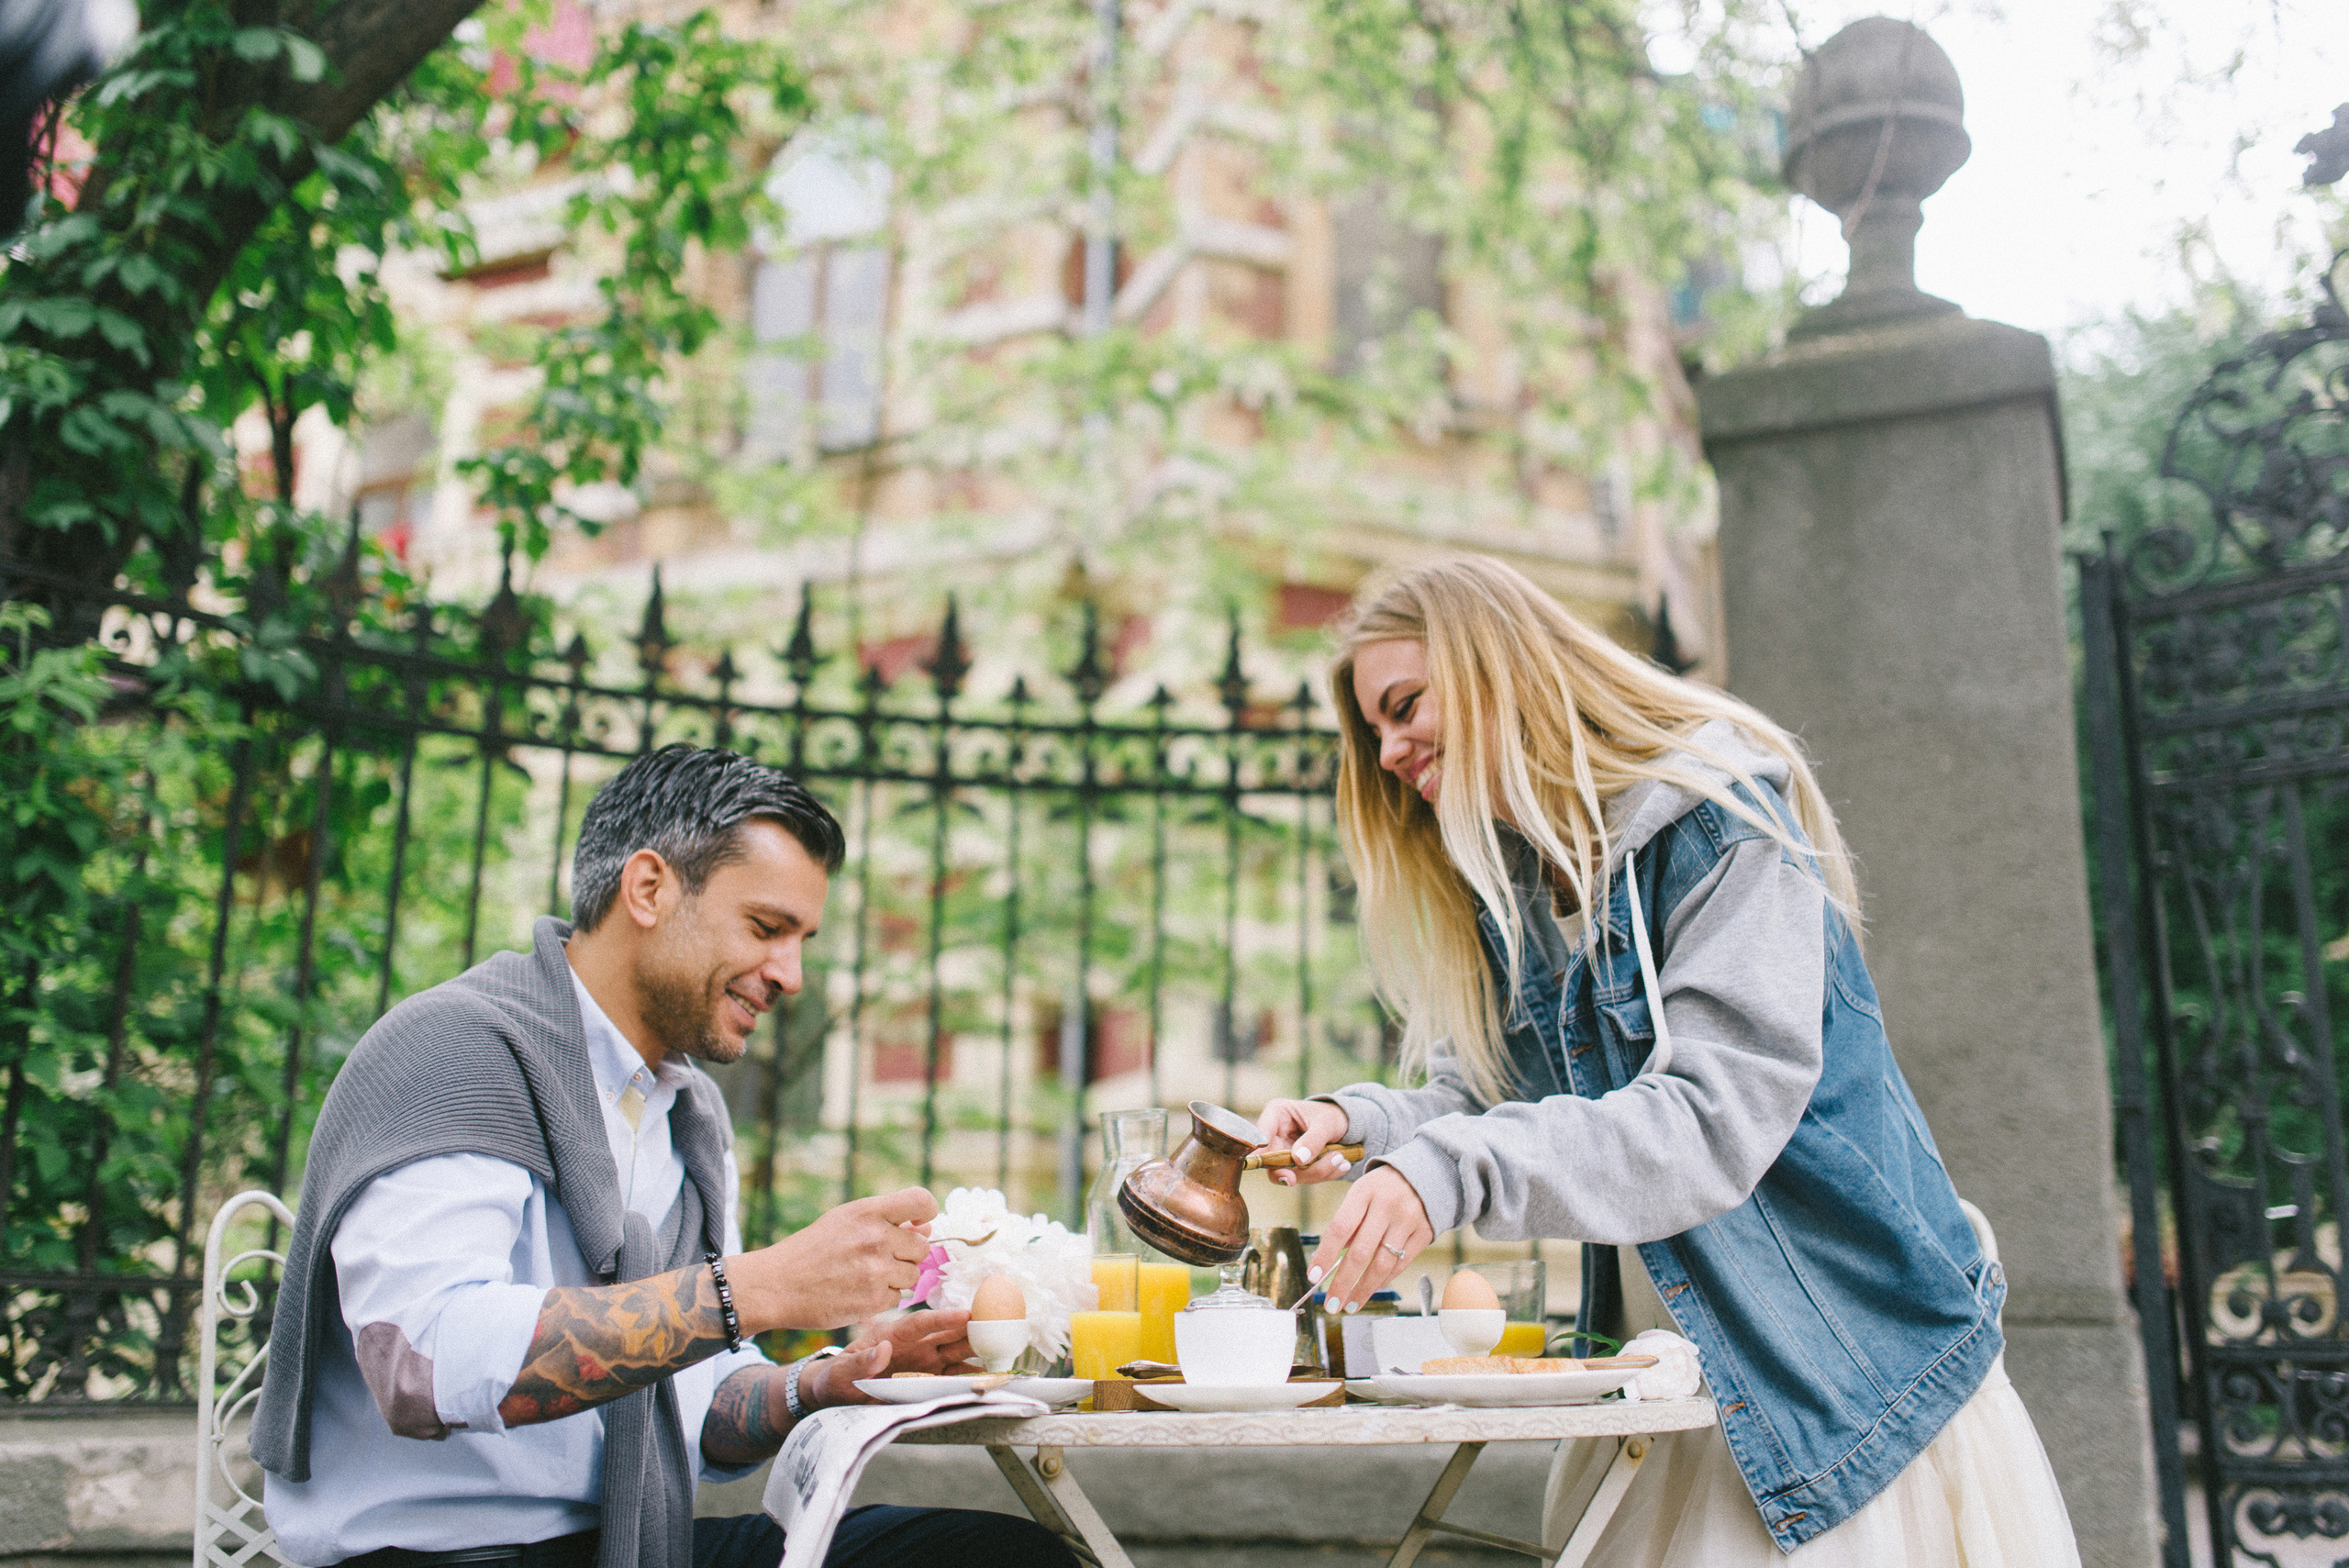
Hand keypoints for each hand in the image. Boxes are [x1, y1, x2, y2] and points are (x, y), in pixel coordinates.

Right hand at [727, 1186, 937, 1333]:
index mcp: (868, 1212)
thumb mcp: (845, 1221)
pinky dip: (882, 1297)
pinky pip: (897, 1298)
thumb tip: (927, 1227)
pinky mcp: (873, 1301)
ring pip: (913, 1275)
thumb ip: (887, 1221)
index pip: (922, 1202)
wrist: (776, 1285)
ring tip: (865, 1275)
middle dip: (906, 1254)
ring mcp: (876, 1271)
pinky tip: (858, 1292)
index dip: (927, 1212)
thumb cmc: (812, 1249)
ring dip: (896, 1277)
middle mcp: (876, 1239)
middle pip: (922, 1247)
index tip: (918, 1223)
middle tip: (877, 1258)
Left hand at [805, 1309, 980, 1407]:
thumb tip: (882, 1349)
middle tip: (996, 1323)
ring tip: (1001, 1346)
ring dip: (977, 1349)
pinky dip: (972, 1376)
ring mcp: (924, 1363)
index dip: (943, 1319)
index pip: (921, 1324)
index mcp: (893, 1336)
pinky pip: (954, 1377)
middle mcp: (914, 1347)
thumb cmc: (835, 1379)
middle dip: (971, 1329)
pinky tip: (990, 1375)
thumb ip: (859, 1362)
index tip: (965, 1314)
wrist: (835, 1395)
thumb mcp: (840, 1373)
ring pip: (956, 1353)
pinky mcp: (929, 1380)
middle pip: (946, 1335)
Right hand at [1254, 1098, 1354, 1187]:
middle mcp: (1274, 1135)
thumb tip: (1298, 1160)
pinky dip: (1324, 1174)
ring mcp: (1282, 1153)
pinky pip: (1304, 1178)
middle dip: (1295, 1170)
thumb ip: (1314, 1139)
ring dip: (1317, 1171)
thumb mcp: (1327, 1123)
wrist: (1344, 1125)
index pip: (1261, 1133)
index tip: (1264, 1162)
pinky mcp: (1293, 1167)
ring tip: (1340, 1158)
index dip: (1259, 1150)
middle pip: (1271, 1161)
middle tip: (1297, 1178)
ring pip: (1289, 1174)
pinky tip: (1341, 1165)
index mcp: (1276, 1114)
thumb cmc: (1331, 1116)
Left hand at [1312, 1166, 1434, 1310]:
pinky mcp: (1424, 1233)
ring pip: (1382, 1264)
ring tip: (1348, 1305)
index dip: (1325, 1254)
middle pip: (1361, 1252)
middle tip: (1330, 1304)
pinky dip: (1382, 1281)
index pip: (1340, 1228)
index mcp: (1364, 1192)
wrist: (1425, 1174)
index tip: (1314, 1276)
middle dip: (1343, 1282)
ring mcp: (1408, 1220)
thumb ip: (1348, 1224)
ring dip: (1363, 1290)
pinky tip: (1369, 1291)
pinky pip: (1401, 1265)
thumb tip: (1331, 1262)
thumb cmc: (1381, 1189)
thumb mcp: (1360, 1194)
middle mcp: (1388, 1206)